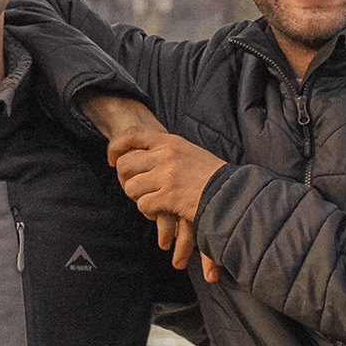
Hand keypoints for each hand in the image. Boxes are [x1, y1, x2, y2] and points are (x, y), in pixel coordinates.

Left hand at [87, 96, 221, 278]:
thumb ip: (170, 153)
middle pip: (126, 164)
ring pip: (131, 187)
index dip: (117, 146)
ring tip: (151, 202)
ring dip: (138, 197)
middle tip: (134, 189)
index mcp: (171, 142)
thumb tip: (146, 157)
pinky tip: (160, 211)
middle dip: (125, 179)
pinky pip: (143, 204)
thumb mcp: (191, 154)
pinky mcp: (169, 197)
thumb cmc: (214, 177)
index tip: (112, 159)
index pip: (133, 134)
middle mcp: (166, 155)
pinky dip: (149, 211)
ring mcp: (167, 176)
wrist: (232, 193)